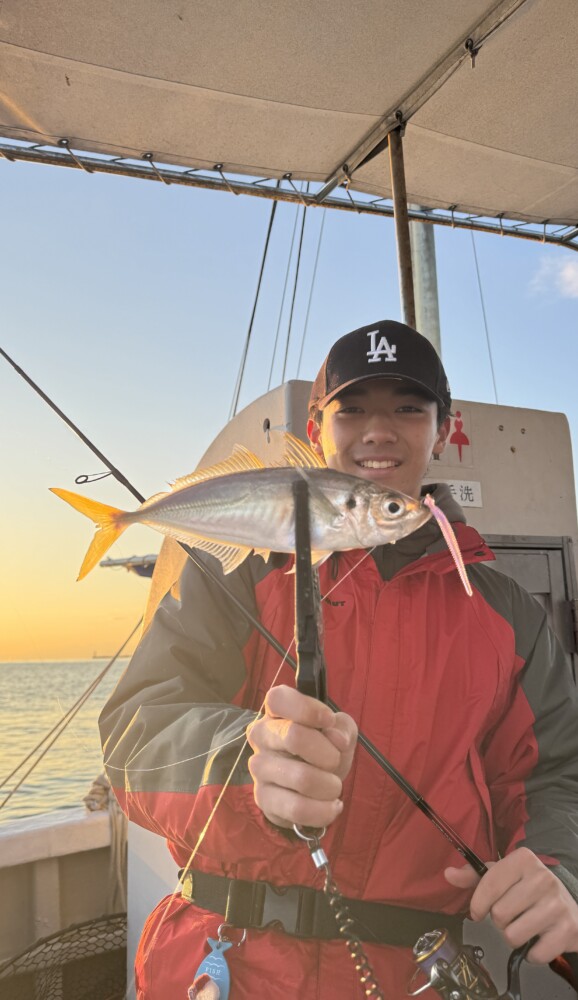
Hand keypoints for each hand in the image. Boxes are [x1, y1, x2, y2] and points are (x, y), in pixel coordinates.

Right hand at [246, 684, 357, 829]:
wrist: (310, 786)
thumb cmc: (322, 748)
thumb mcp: (339, 730)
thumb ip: (342, 727)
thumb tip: (337, 739)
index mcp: (276, 711)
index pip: (278, 699)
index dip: (307, 709)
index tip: (329, 720)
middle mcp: (261, 735)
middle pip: (294, 736)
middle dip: (328, 753)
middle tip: (335, 762)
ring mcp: (258, 767)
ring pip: (301, 778)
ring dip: (330, 786)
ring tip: (333, 786)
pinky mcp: (263, 798)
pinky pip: (298, 809)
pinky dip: (324, 811)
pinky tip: (331, 806)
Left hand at [445, 847, 577, 962]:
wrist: (569, 905)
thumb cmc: (529, 889)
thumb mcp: (502, 875)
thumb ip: (473, 875)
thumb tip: (448, 874)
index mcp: (524, 859)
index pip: (488, 885)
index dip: (477, 904)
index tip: (478, 911)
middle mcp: (543, 878)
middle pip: (499, 914)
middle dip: (500, 920)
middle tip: (511, 915)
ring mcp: (557, 905)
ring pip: (513, 935)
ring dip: (514, 937)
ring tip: (523, 925)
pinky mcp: (567, 930)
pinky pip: (534, 954)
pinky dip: (532, 952)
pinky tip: (538, 937)